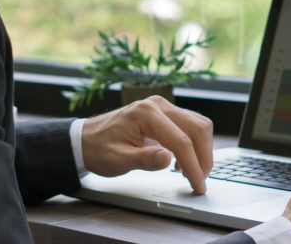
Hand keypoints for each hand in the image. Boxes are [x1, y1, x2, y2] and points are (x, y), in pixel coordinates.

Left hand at [81, 96, 213, 193]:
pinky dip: (194, 144)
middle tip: (200, 181)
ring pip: (198, 125)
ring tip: (191, 173)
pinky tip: (182, 162)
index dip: (194, 166)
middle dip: (204, 157)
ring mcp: (163, 106)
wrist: (86, 139)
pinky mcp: (165, 113)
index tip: (198, 185)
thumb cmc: (99, 148)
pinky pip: (190, 125)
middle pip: (197, 128)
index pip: (181, 141)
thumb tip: (167, 159)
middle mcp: (158, 104)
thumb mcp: (118, 160)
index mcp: (146, 113)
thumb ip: (143, 159)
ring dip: (201, 150)